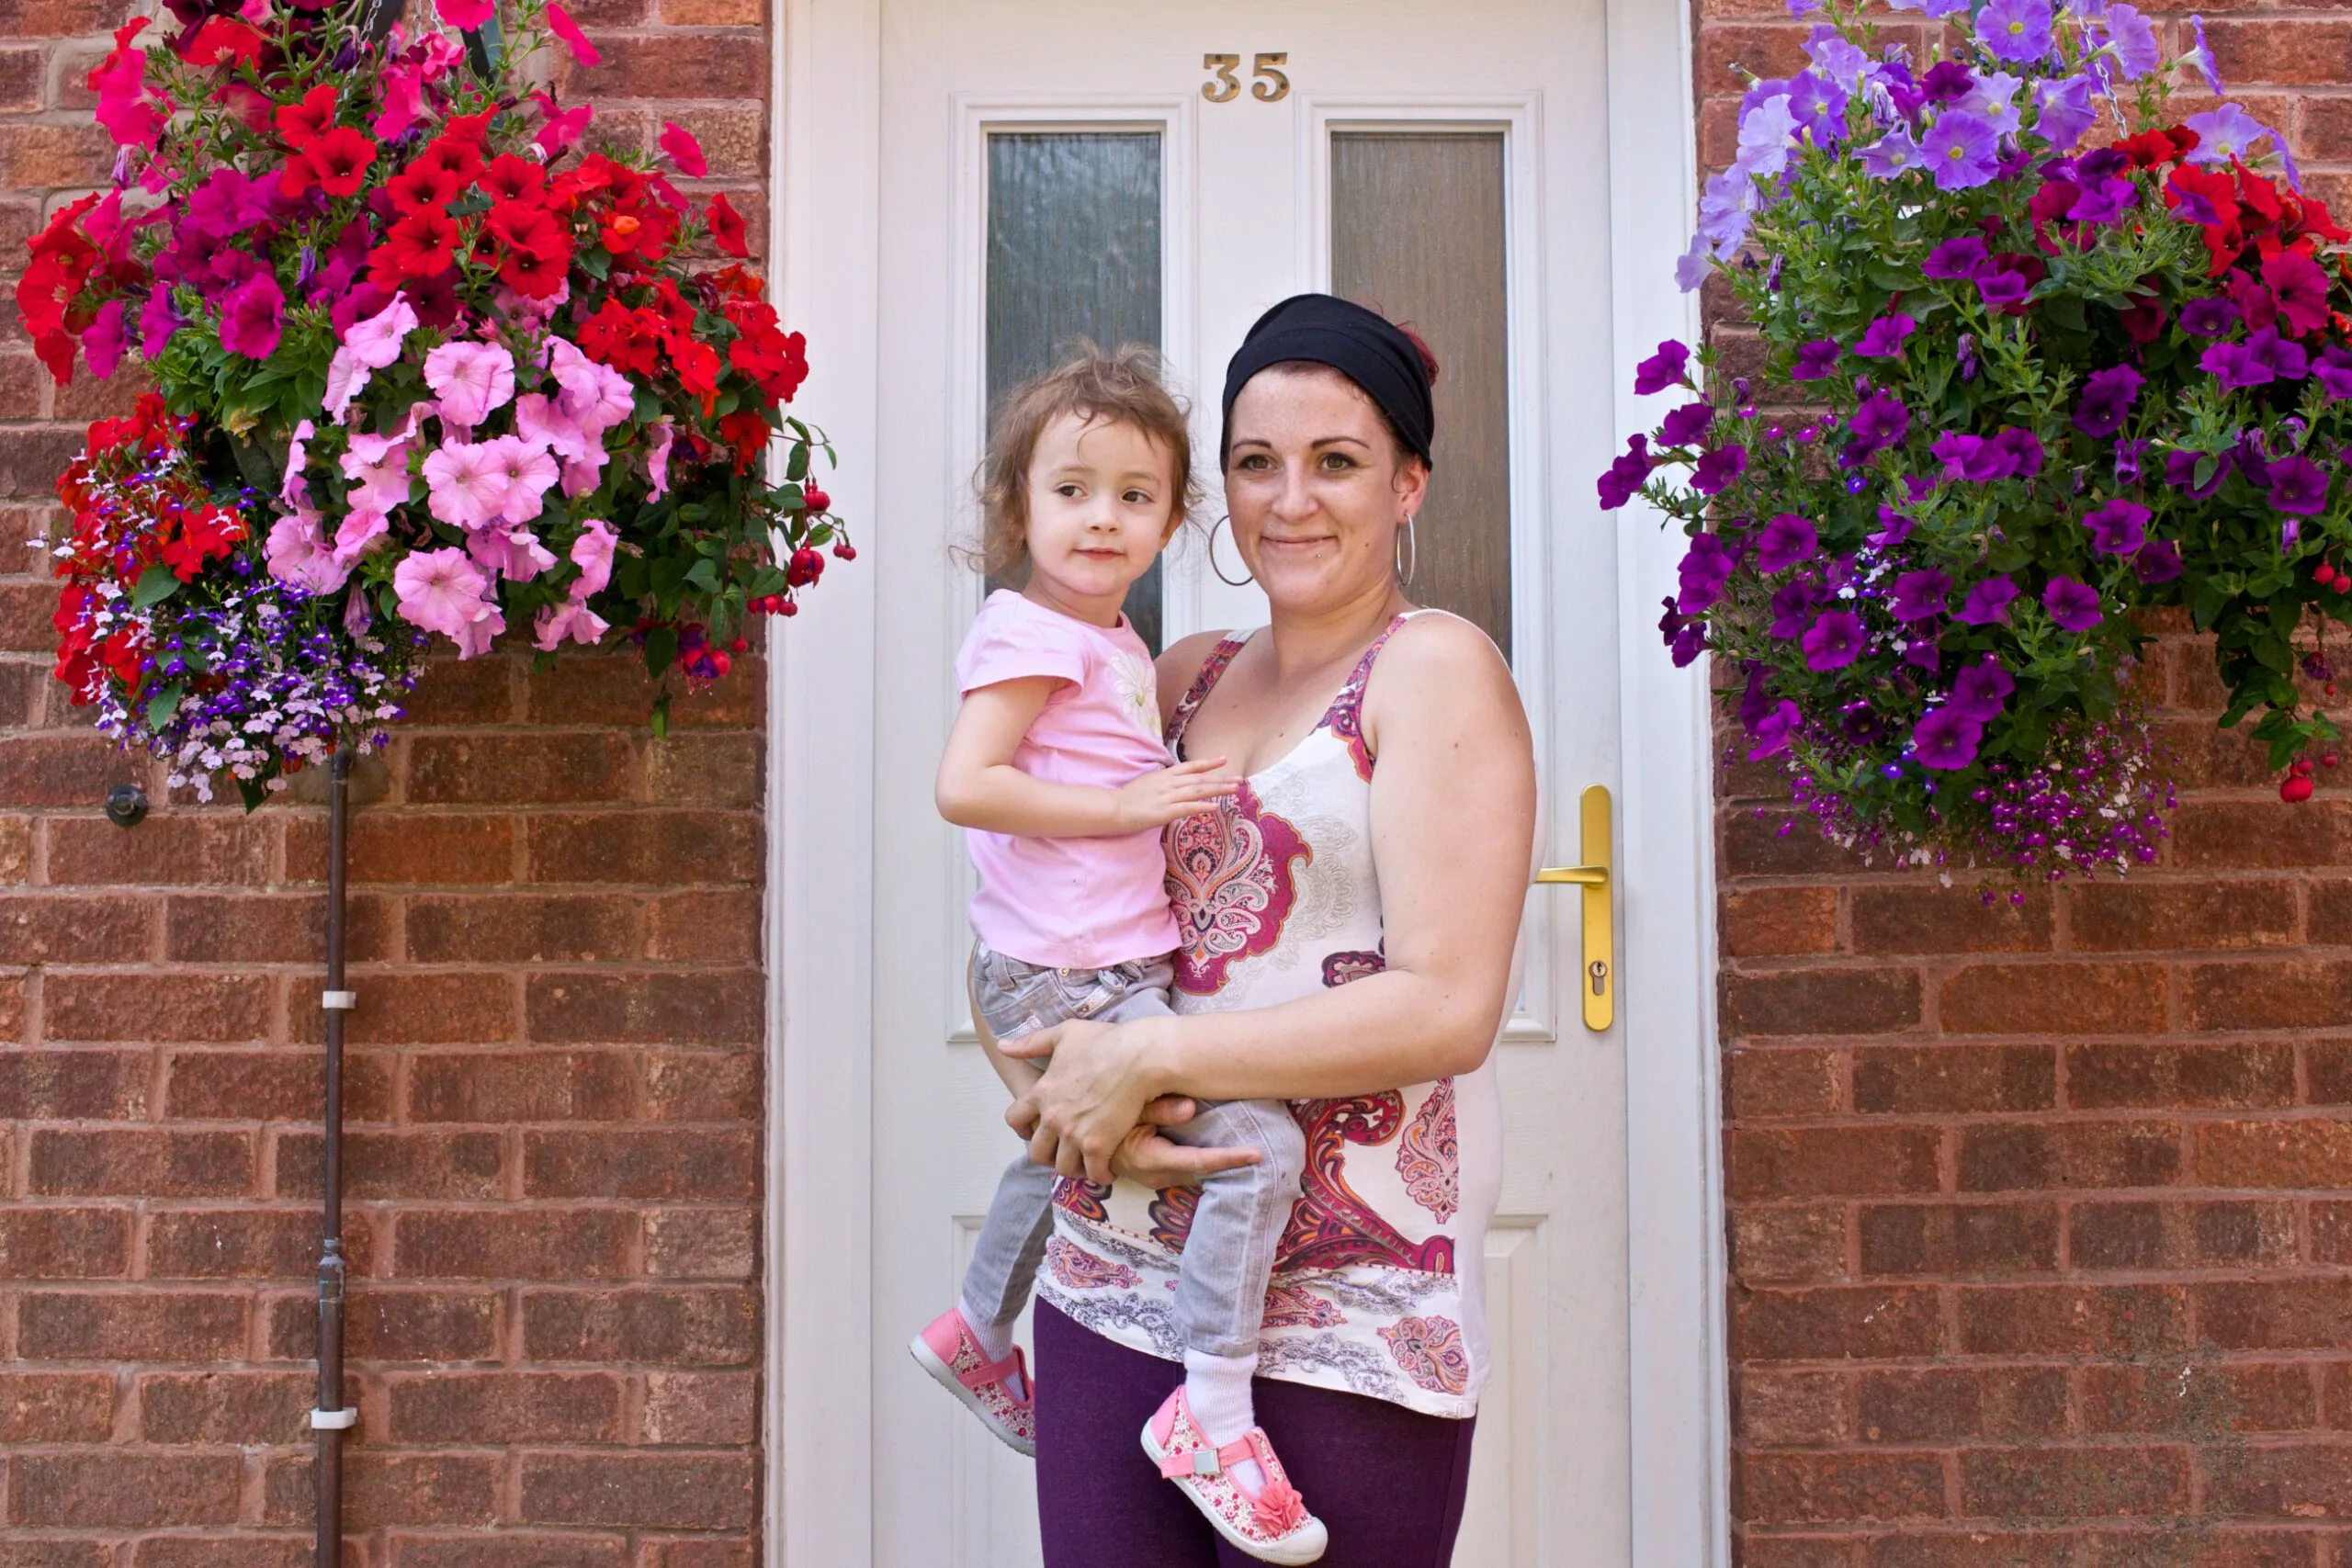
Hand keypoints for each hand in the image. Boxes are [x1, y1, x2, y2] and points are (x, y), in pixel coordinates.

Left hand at [1004, 1016, 1168, 1183]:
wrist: (1139, 1058)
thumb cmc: (1105, 1042)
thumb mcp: (1064, 1034)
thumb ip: (1032, 1042)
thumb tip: (1003, 1046)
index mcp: (1042, 1093)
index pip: (1015, 1120)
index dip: (1023, 1129)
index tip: (1035, 1130)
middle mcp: (1053, 1118)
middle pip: (1036, 1152)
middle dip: (1048, 1155)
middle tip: (1063, 1152)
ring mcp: (1074, 1135)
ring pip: (1063, 1167)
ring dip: (1074, 1168)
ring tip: (1086, 1163)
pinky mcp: (1098, 1146)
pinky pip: (1093, 1174)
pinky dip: (1100, 1175)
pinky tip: (1108, 1169)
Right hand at [1111, 1097, 1262, 1188]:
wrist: (1086, 1139)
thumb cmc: (1106, 1118)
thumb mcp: (1128, 1109)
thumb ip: (1158, 1109)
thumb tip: (1191, 1108)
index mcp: (1150, 1159)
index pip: (1198, 1162)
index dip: (1229, 1158)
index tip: (1256, 1154)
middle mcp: (1157, 1176)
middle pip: (1204, 1172)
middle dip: (1233, 1163)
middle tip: (1266, 1150)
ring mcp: (1159, 1180)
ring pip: (1198, 1175)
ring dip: (1223, 1163)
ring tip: (1254, 1151)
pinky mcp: (1161, 1176)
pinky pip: (1191, 1171)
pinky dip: (1209, 1163)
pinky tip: (1228, 1150)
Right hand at [1113, 757, 1239, 831]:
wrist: (1113, 808)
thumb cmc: (1128, 798)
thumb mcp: (1148, 783)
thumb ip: (1163, 782)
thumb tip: (1176, 782)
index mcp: (1165, 776)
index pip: (1190, 767)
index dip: (1208, 763)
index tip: (1224, 760)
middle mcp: (1169, 783)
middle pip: (1199, 779)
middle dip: (1221, 779)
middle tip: (1240, 780)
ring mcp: (1167, 797)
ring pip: (1197, 790)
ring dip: (1217, 789)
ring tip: (1234, 790)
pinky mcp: (1164, 812)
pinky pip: (1187, 807)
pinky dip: (1201, 806)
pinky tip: (1215, 807)